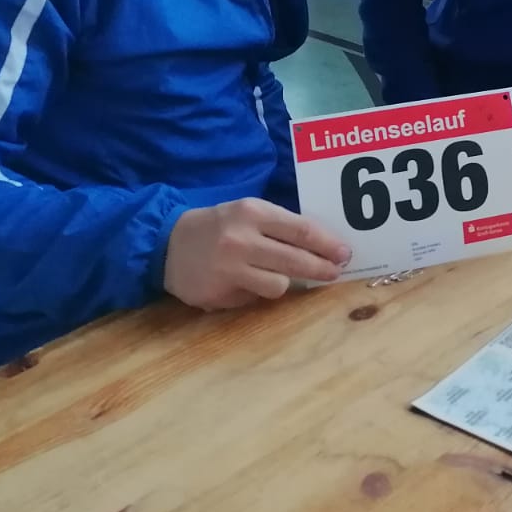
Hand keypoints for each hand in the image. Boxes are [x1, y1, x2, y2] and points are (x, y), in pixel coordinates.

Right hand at [163, 198, 351, 310]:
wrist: (165, 244)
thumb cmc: (218, 225)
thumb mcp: (247, 213)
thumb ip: (280, 226)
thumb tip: (323, 245)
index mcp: (252, 212)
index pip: (301, 229)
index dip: (327, 244)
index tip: (345, 253)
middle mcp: (241, 239)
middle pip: (296, 259)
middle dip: (321, 268)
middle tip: (335, 273)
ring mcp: (229, 269)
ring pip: (279, 285)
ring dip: (284, 282)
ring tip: (277, 275)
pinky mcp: (219, 294)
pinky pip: (254, 298)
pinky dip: (256, 292)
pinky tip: (244, 283)